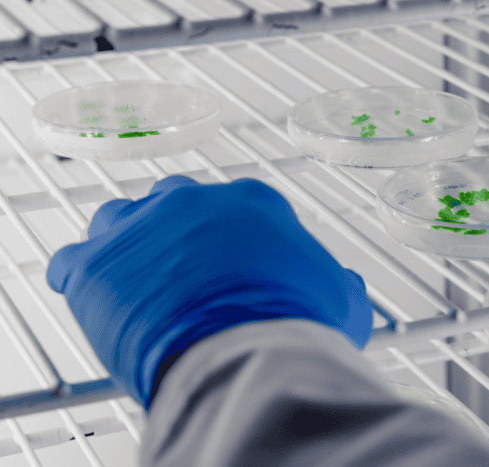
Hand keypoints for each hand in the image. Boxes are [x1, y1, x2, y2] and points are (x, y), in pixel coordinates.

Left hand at [47, 175, 371, 408]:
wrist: (248, 350)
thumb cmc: (297, 323)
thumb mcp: (342, 299)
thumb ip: (341, 284)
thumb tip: (348, 286)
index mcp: (254, 202)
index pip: (240, 206)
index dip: (240, 239)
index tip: (240, 264)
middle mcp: (195, 202)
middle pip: (179, 203)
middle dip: (182, 231)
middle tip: (191, 270)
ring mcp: (142, 228)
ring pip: (124, 219)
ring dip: (130, 243)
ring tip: (140, 276)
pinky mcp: (99, 264)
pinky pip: (76, 259)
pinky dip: (82, 273)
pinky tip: (93, 288)